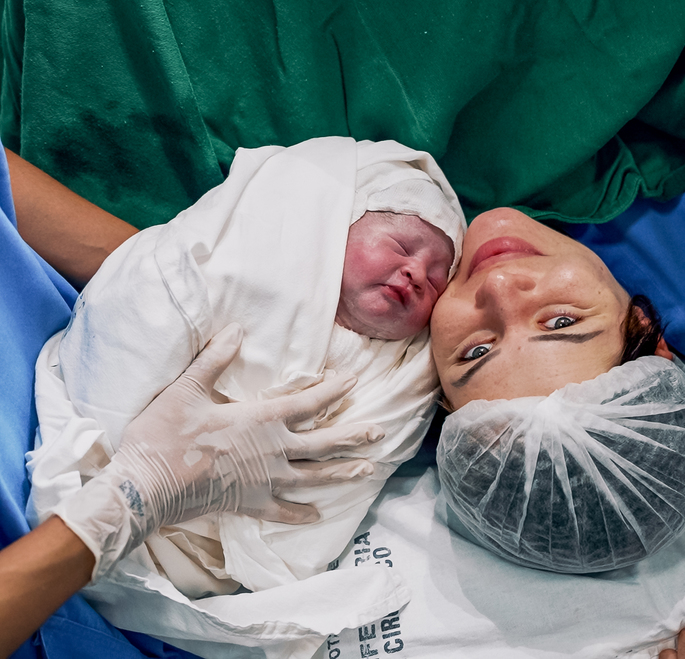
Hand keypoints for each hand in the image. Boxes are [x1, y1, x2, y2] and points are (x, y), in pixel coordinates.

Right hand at [55, 323, 383, 577]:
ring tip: (367, 469)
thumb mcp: (186, 389)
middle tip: (380, 432)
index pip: (309, 401)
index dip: (334, 389)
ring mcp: (266, 481)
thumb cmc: (163, 436)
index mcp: (261, 420)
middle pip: (324, 442)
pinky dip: (302, 513)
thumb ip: (214, 359)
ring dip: (342, 472)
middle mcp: (273, 450)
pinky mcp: (251, 505)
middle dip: (353, 435)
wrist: (145, 487)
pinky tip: (318, 515)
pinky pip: (284, 511)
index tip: (355, 380)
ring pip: (314, 476)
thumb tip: (236, 328)